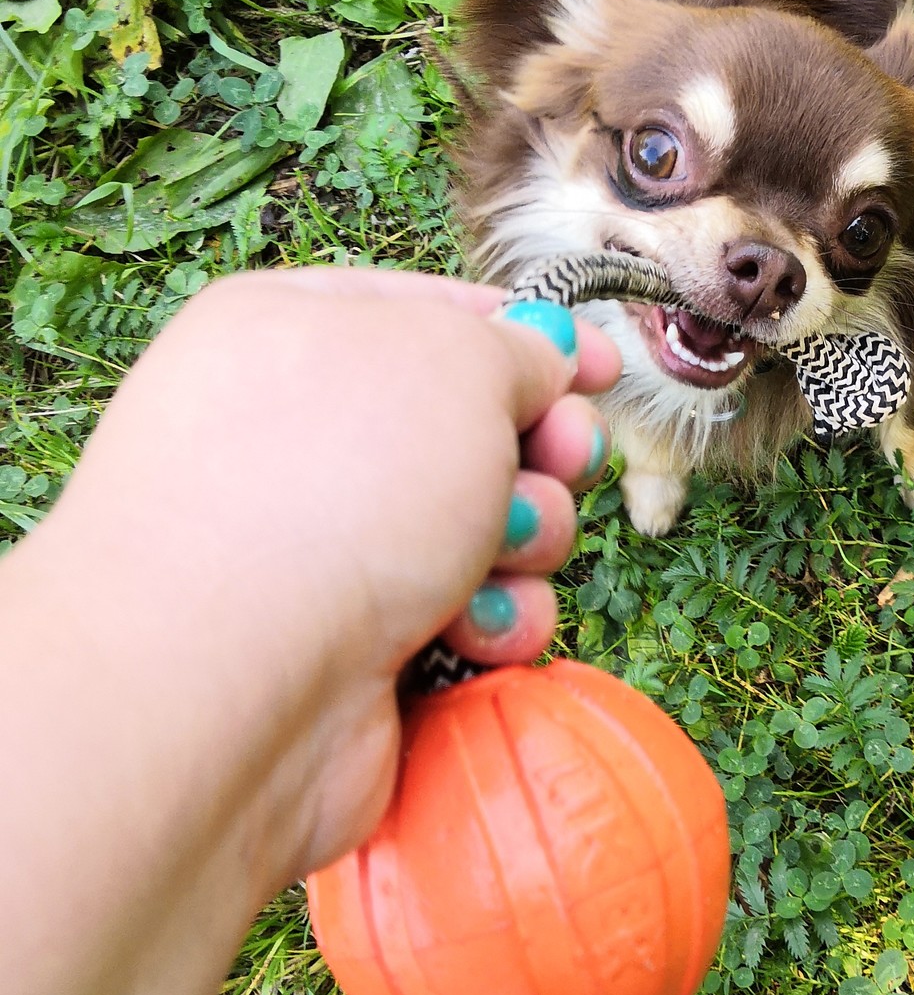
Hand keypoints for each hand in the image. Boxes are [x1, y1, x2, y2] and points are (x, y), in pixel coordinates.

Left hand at [18, 267, 620, 884]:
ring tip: (494, 562)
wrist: (224, 684)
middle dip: (541, 449)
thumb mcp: (456, 362)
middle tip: (563, 462)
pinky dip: (491, 623)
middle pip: (474, 424)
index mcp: (290, 330)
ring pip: (488, 526)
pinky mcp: (353, 647)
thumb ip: (517, 347)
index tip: (607, 368)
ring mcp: (321, 546)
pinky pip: (468, 614)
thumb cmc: (332, 485)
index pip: (431, 309)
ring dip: (525, 542)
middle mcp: (298, 435)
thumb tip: (541, 361)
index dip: (531, 335)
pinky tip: (468, 634)